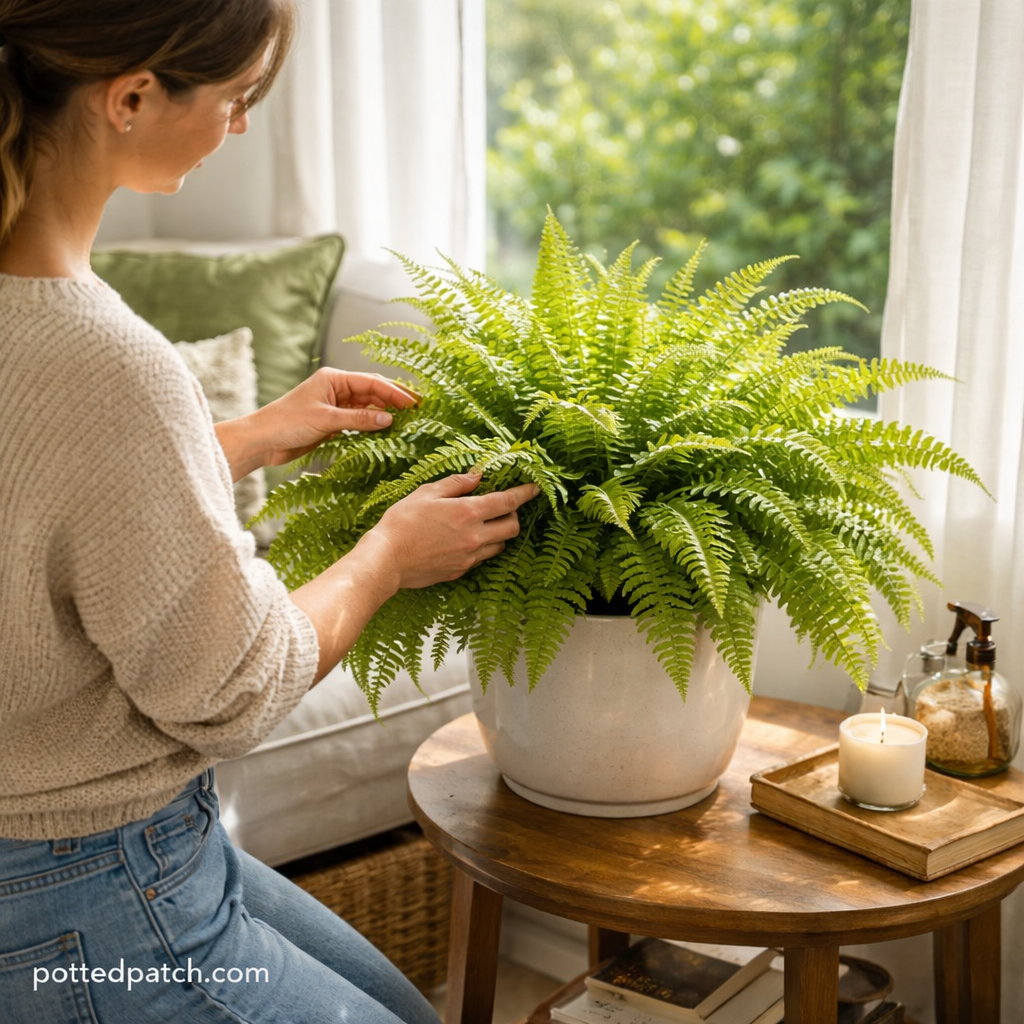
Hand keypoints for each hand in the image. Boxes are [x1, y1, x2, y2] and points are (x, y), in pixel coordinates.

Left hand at [259, 367, 420, 465]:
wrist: (261, 441)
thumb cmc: (286, 422)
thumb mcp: (325, 419)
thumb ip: (358, 419)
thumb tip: (389, 419)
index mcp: (334, 379)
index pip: (372, 382)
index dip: (395, 392)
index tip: (414, 404)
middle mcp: (336, 389)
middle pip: (373, 392)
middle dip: (395, 400)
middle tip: (419, 411)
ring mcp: (334, 406)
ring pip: (367, 407)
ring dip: (385, 414)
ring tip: (408, 423)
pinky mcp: (331, 423)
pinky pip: (359, 421)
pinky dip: (373, 426)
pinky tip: (387, 432)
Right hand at [358, 473, 540, 591]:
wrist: (386, 560)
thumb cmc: (402, 523)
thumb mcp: (426, 493)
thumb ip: (455, 483)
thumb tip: (477, 476)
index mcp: (468, 513)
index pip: (508, 501)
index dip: (525, 493)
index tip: (535, 487)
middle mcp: (475, 537)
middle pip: (512, 527)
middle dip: (514, 516)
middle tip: (503, 508)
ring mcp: (469, 557)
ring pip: (500, 545)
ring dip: (499, 533)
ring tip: (483, 524)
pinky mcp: (460, 571)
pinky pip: (481, 559)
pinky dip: (482, 548)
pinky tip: (466, 541)